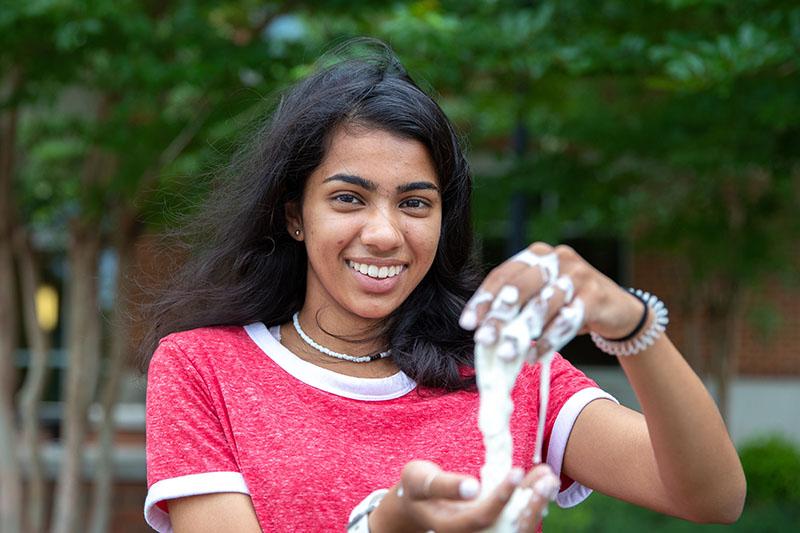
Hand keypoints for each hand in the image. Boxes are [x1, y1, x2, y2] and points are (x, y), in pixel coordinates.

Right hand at [369, 460, 557, 532]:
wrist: (416, 507)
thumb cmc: (416, 489)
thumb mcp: (420, 480)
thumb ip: (444, 485)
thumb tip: (473, 487)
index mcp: (451, 526)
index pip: (481, 516)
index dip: (501, 496)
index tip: (517, 471)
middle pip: (508, 528)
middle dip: (531, 503)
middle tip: (547, 477)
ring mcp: (485, 532)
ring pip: (518, 526)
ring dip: (536, 501)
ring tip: (549, 476)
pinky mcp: (494, 525)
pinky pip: (518, 520)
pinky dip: (532, 502)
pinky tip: (542, 483)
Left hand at [459, 242, 643, 360]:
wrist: (616, 308)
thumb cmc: (567, 303)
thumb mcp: (540, 297)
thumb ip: (515, 306)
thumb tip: (482, 331)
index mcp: (536, 254)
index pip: (503, 275)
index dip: (484, 299)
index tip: (468, 324)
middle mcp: (556, 258)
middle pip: (521, 286)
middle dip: (499, 315)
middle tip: (483, 340)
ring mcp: (578, 274)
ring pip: (544, 304)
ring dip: (524, 332)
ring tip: (507, 353)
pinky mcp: (595, 294)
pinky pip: (567, 320)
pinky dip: (549, 340)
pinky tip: (535, 355)